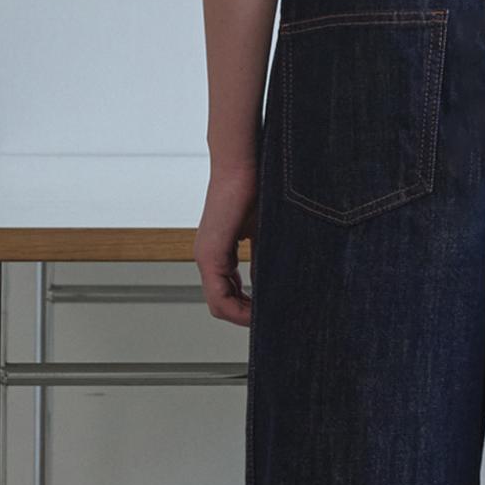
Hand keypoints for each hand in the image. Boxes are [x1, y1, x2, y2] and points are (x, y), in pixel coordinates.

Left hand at [197, 155, 258, 325]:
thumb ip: (265, 259)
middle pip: (223, 305)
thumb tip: (278, 286)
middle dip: (248, 317)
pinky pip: (219, 296)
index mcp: (220, 253)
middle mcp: (208, 258)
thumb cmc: (256, 188)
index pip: (229, 295)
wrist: (244, 163)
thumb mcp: (264, 233)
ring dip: (244, 314)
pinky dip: (238, 308)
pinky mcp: (210, 253)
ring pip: (220, 304)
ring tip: (268, 317)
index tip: (271, 314)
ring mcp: (206, 257)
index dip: (249, 311)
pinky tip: (258, 309)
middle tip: (273, 322)